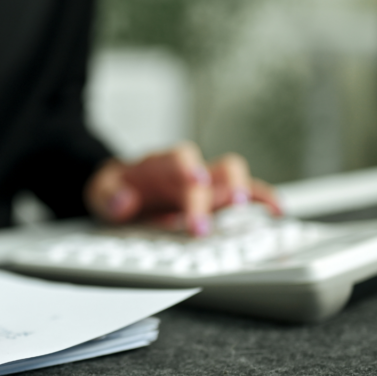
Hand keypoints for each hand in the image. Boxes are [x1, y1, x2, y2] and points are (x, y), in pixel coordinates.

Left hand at [84, 142, 280, 234]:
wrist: (121, 188)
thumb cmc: (116, 189)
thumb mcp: (99, 192)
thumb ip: (108, 195)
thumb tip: (124, 201)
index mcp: (161, 164)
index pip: (179, 159)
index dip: (189, 169)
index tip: (195, 181)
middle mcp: (190, 169)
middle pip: (214, 168)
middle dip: (221, 190)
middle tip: (223, 216)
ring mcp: (207, 183)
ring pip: (235, 177)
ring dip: (248, 192)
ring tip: (258, 212)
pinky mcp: (217, 198)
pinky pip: (247, 193)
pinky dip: (264, 200)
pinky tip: (276, 212)